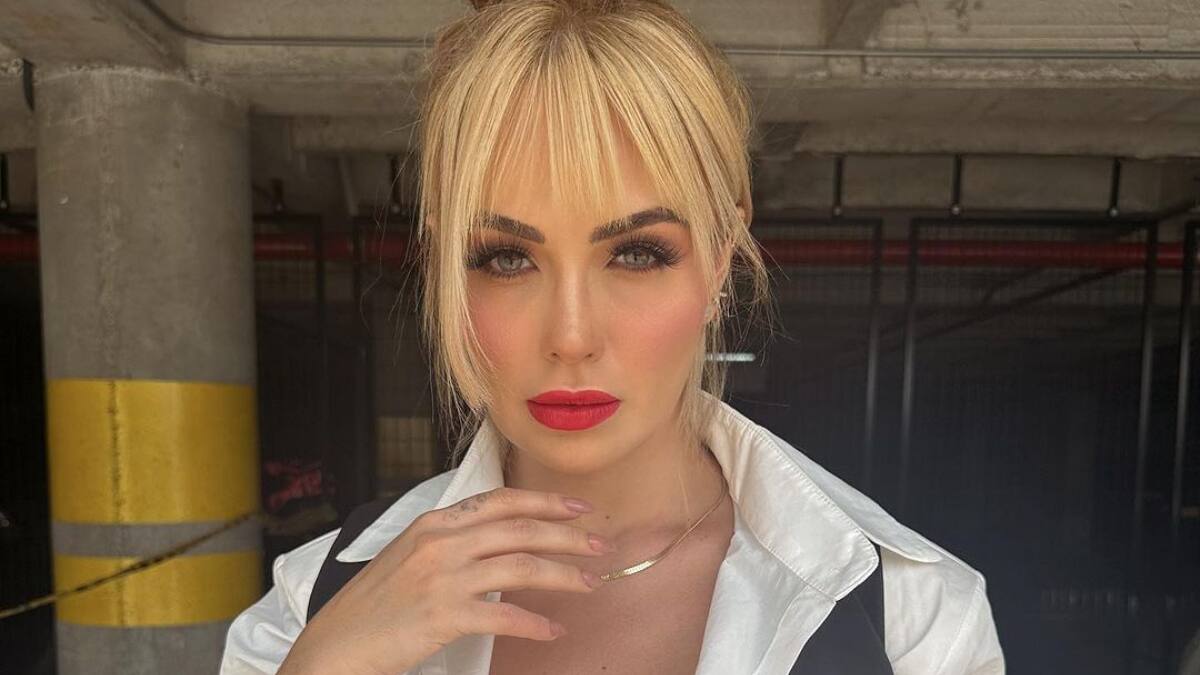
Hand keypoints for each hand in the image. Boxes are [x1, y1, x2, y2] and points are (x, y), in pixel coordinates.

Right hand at [278, 487, 614, 674]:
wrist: (337, 642)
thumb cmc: (375, 604)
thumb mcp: (410, 555)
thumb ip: (453, 541)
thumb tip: (501, 538)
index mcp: (435, 523)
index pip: (503, 501)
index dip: (546, 502)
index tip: (579, 509)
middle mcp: (442, 542)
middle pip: (522, 529)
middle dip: (569, 536)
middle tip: (600, 547)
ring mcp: (443, 577)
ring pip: (522, 566)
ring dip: (564, 575)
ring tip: (589, 584)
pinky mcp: (444, 615)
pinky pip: (505, 616)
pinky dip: (535, 624)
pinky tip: (554, 631)